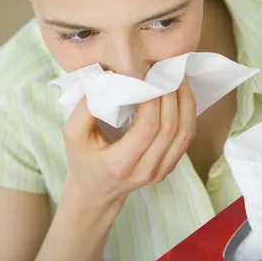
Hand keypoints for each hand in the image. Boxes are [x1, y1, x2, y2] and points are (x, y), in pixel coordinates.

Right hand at [62, 78, 196, 208]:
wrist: (96, 192)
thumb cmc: (82, 159)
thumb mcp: (73, 135)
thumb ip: (85, 107)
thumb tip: (107, 79)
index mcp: (120, 164)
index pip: (148, 127)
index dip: (153, 99)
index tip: (148, 75)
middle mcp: (145, 170)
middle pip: (170, 128)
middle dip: (171, 95)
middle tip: (166, 71)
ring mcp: (160, 172)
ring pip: (185, 133)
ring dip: (186, 102)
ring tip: (179, 78)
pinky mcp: (169, 167)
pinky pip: (186, 138)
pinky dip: (188, 113)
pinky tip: (182, 95)